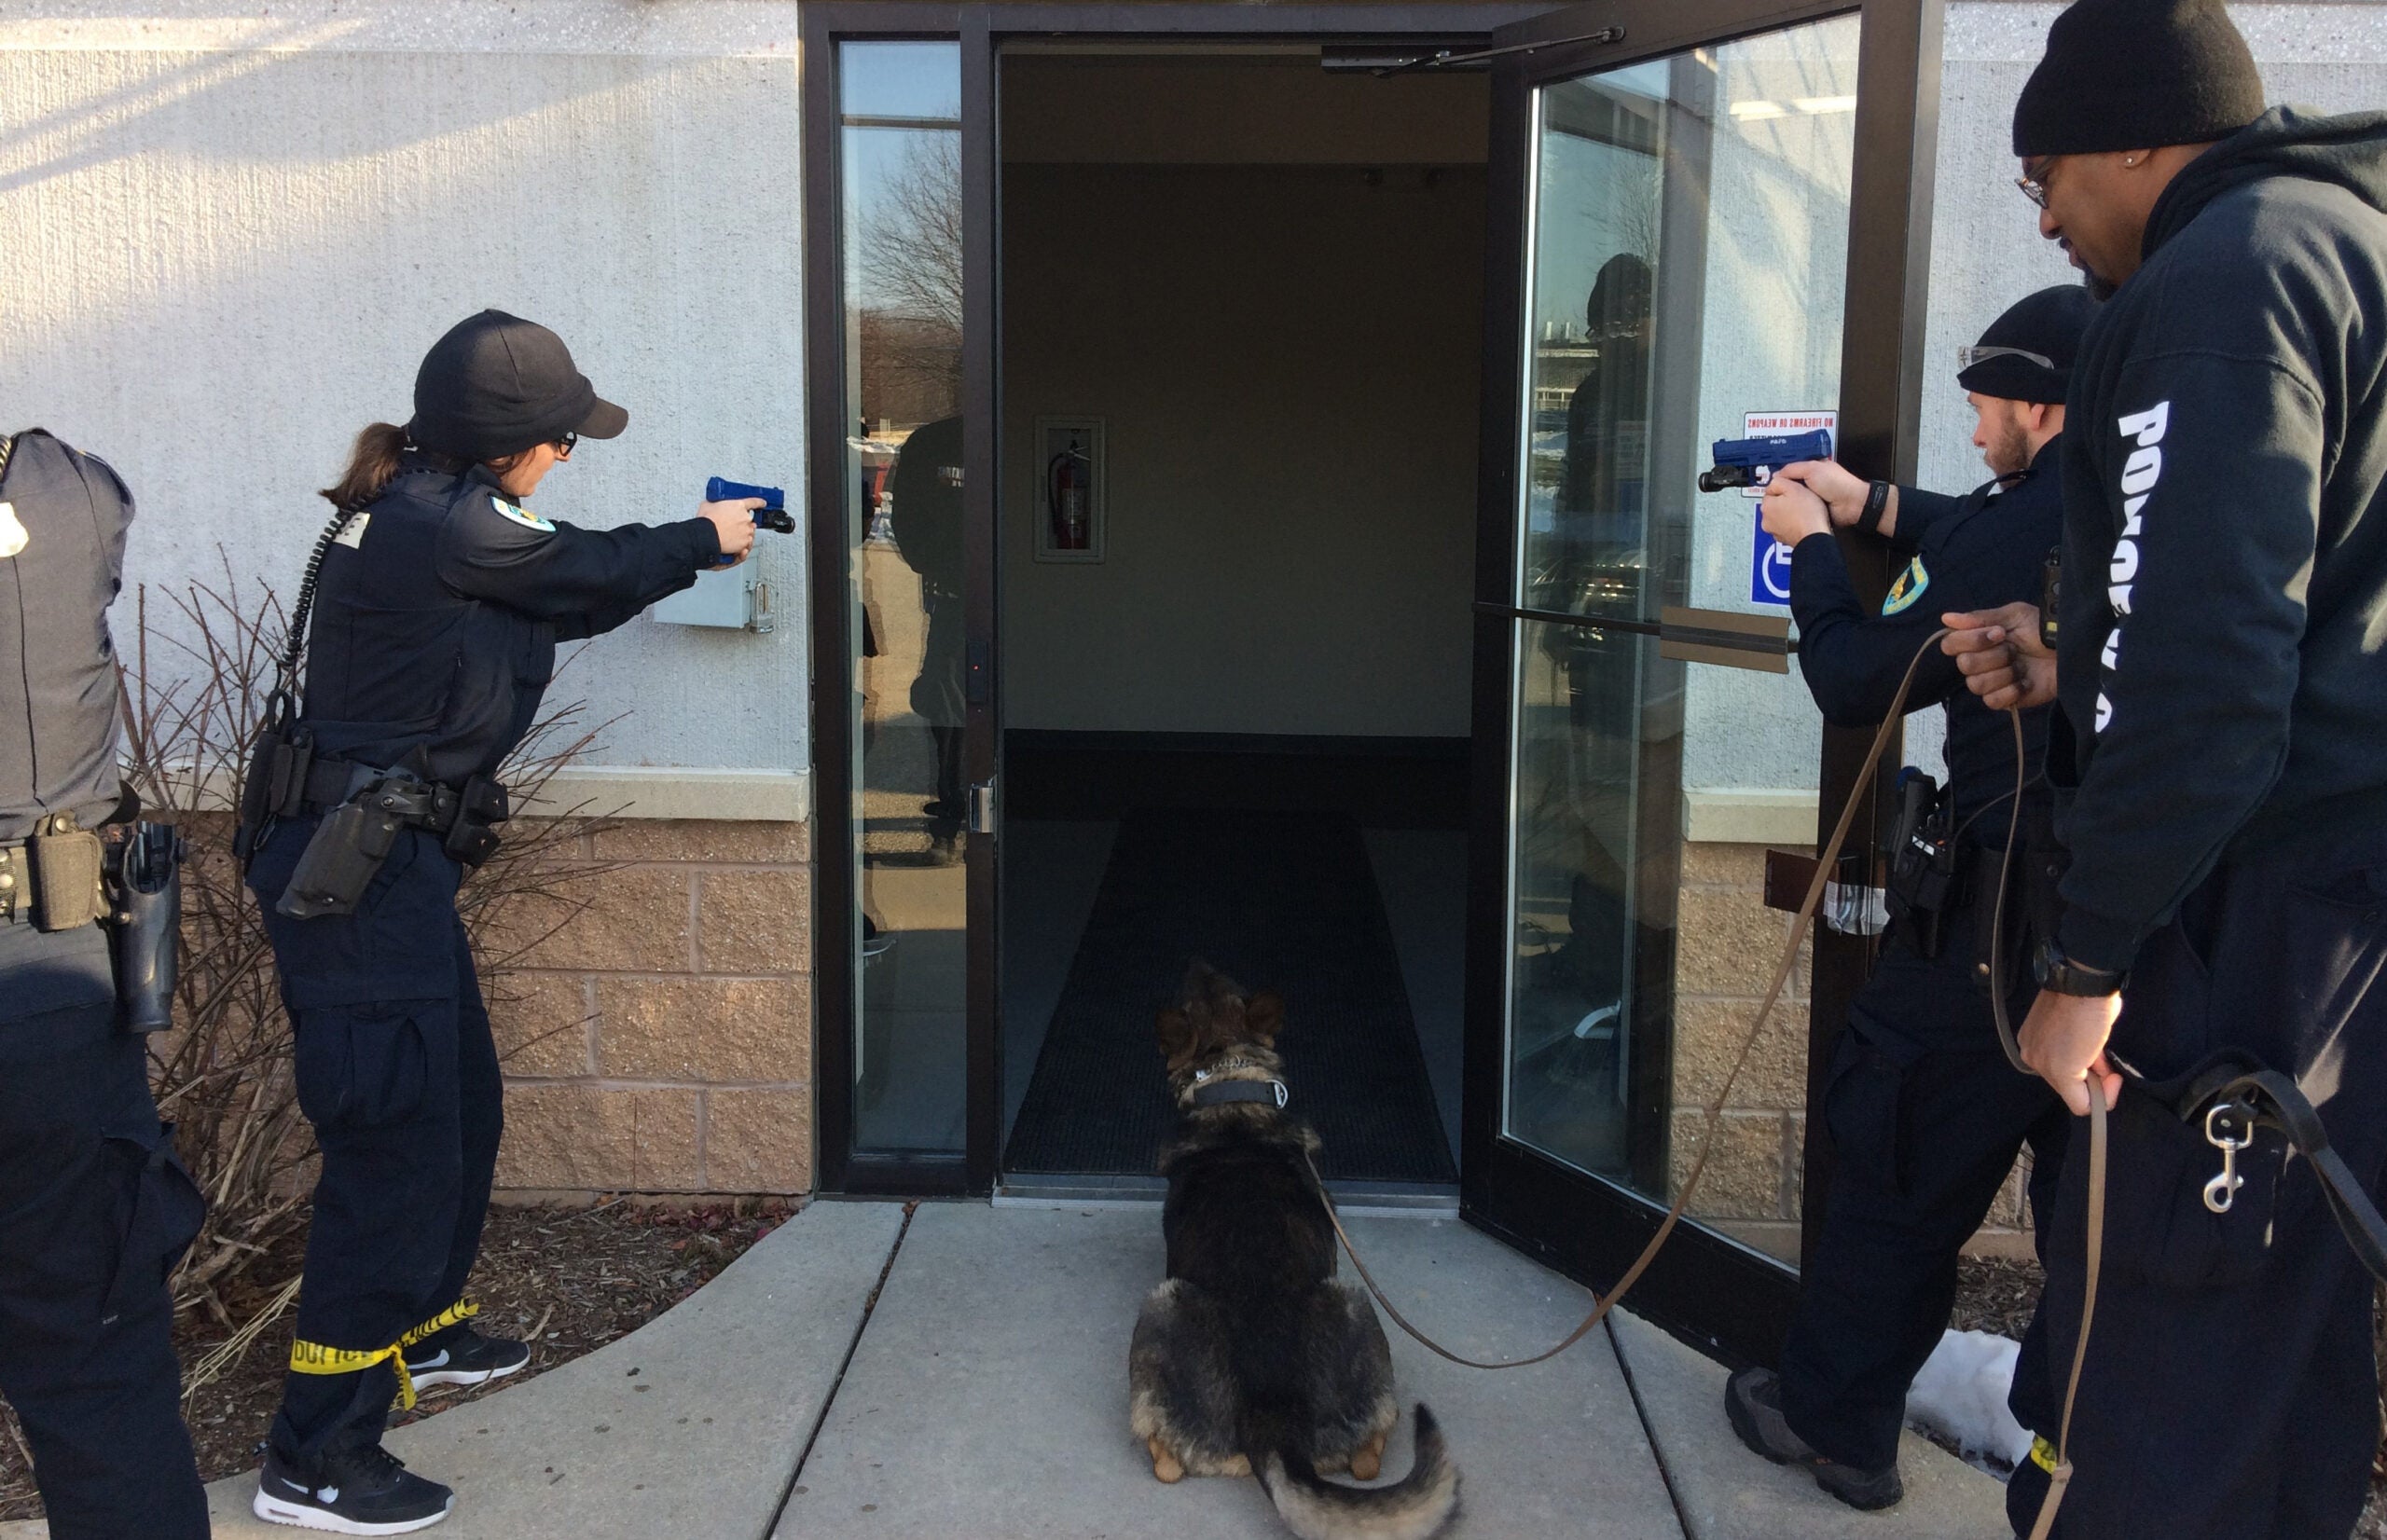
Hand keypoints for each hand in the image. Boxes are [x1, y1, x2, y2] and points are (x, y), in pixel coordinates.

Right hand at [701, 497, 762, 566]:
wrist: (706, 535)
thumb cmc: (707, 521)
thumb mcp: (708, 504)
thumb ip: (715, 503)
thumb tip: (712, 504)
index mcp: (738, 505)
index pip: (754, 502)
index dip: (759, 503)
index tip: (763, 503)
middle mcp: (745, 517)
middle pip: (749, 520)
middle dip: (742, 523)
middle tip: (731, 526)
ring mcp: (747, 530)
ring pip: (748, 532)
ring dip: (742, 534)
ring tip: (730, 536)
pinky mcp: (745, 542)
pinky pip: (746, 543)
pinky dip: (741, 544)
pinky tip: (732, 543)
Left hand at [1759, 478, 1831, 545]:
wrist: (1815, 536)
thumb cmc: (1807, 514)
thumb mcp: (1794, 487)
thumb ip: (1780, 481)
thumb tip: (1775, 481)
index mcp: (1766, 506)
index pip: (1770, 490)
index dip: (1784, 488)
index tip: (1793, 490)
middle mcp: (1766, 521)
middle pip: (1774, 504)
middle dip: (1785, 501)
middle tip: (1799, 500)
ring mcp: (1774, 531)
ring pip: (1780, 516)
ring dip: (1789, 513)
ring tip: (1802, 511)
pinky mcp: (1783, 539)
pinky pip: (1786, 527)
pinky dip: (1792, 524)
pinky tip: (1802, 521)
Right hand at [1770, 459, 1871, 524]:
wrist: (1851, 504)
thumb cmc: (1836, 484)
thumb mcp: (1813, 469)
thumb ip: (1793, 469)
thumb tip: (1776, 475)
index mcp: (1813, 468)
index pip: (1792, 469)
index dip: (1781, 474)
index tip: (1770, 482)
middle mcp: (1812, 481)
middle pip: (1792, 484)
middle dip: (1782, 488)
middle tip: (1768, 495)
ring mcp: (1813, 496)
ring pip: (1794, 497)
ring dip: (1787, 500)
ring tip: (1773, 504)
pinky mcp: (1814, 509)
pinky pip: (1800, 508)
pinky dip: (1793, 510)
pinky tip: (1784, 512)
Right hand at [1940, 603, 2056, 709]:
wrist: (2070, 650)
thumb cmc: (2042, 629)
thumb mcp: (2014, 615)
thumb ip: (1979, 618)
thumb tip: (1946, 618)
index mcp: (1977, 641)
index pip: (1951, 645)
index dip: (1972, 640)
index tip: (1999, 633)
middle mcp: (1979, 663)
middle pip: (1964, 665)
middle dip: (1994, 656)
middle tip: (2015, 650)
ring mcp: (1991, 683)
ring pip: (1977, 684)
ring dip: (2004, 673)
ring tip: (2022, 666)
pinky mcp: (2005, 701)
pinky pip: (1993, 701)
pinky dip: (2011, 690)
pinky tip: (2026, 681)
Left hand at [2018, 988, 2123, 1115]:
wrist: (2086, 984)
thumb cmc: (2086, 997)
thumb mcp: (2076, 1026)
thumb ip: (2078, 1048)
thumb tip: (2095, 1067)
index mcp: (2032, 1040)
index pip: (2059, 1068)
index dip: (2087, 1066)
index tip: (2101, 1053)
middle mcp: (2031, 1054)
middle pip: (2066, 1084)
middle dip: (2092, 1075)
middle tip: (2105, 1057)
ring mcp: (2043, 1065)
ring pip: (2075, 1095)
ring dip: (2099, 1083)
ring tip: (2106, 1058)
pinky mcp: (2061, 1073)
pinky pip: (2082, 1104)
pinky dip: (2103, 1098)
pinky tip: (2113, 1080)